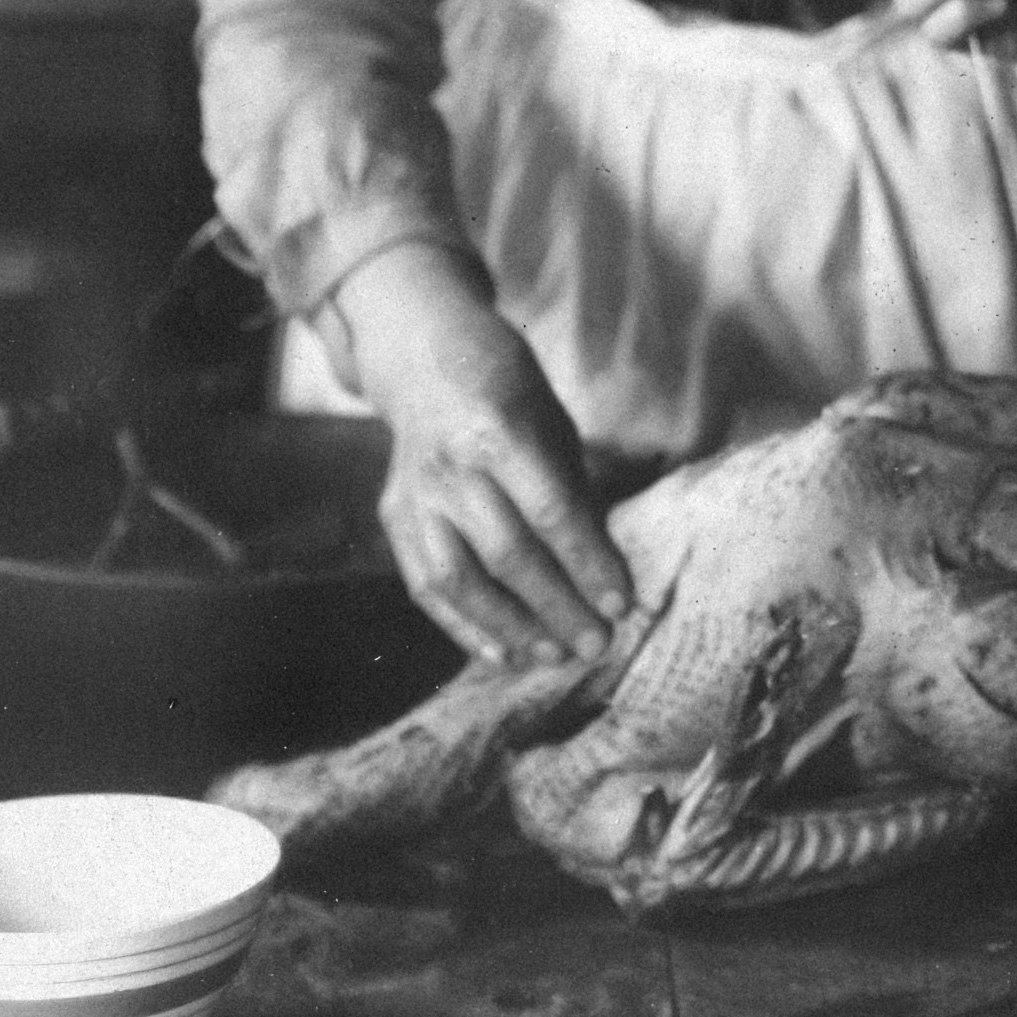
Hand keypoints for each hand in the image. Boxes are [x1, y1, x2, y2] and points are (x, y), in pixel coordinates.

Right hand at [334, 245, 630, 664]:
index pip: (552, 512)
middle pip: (508, 554)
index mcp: (499, 430)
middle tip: (599, 642)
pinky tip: (504, 654)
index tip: (622, 601)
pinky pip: (426, 585)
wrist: (425, 360)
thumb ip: (572, 490)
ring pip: (460, 580)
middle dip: (558, 606)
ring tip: (557, 656)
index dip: (588, 562)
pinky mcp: (395, 518)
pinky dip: (464, 627)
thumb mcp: (553, 423)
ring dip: (512, 628)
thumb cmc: (508, 392)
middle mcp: (450, 467)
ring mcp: (416, 496)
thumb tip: (603, 568)